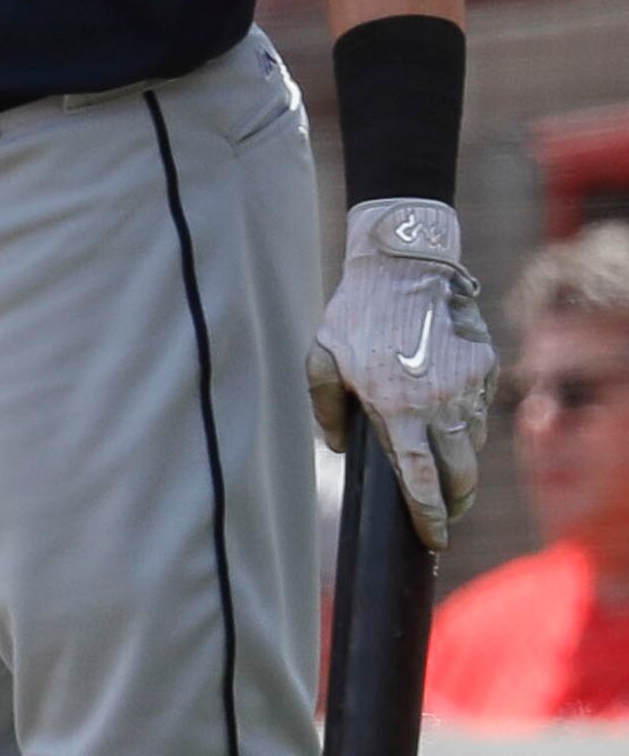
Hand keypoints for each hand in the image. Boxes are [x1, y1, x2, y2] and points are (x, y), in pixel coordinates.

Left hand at [309, 197, 496, 549]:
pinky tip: (448, 424)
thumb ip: (326, 408)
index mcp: (395, 409)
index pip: (418, 479)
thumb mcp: (322, 359)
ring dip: (461, 464)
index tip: (434, 539)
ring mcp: (467, 387)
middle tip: (444, 514)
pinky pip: (480, 411)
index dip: (429, 516)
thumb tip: (337, 448)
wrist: (403, 266)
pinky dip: (468, 426)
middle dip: (455, 502)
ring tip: (444, 473)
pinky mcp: (485, 367)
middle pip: (460, 474)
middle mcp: (438, 404)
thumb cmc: (354, 314)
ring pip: (474, 446)